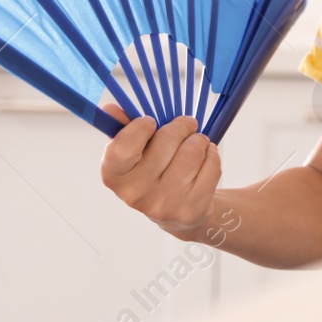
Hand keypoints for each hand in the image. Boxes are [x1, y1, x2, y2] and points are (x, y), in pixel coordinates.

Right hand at [99, 104, 221, 240]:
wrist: (179, 214)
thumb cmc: (154, 173)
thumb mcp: (135, 153)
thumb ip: (123, 128)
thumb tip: (109, 107)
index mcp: (115, 176)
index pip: (123, 145)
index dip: (140, 127)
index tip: (151, 122)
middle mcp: (135, 193)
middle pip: (168, 138)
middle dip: (182, 126)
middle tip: (187, 125)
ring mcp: (164, 203)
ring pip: (193, 149)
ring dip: (199, 140)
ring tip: (196, 144)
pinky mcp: (191, 208)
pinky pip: (211, 164)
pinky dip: (212, 155)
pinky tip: (204, 161)